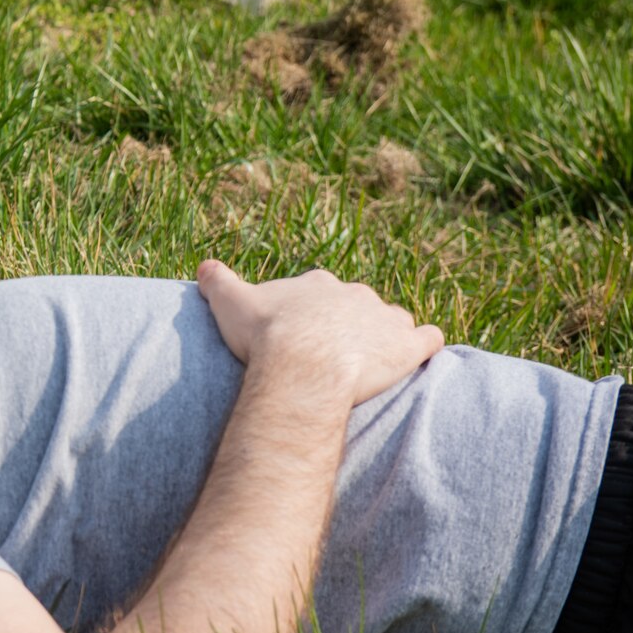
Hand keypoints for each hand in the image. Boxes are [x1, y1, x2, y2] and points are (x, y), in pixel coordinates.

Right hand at [196, 259, 444, 404]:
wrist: (302, 366)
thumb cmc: (266, 335)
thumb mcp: (229, 302)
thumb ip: (217, 280)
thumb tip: (204, 266)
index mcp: (318, 283)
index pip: (321, 291)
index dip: (312, 311)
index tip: (302, 331)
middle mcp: (356, 294)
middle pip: (358, 304)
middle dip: (351, 323)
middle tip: (333, 352)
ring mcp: (385, 319)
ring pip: (394, 319)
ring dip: (388, 333)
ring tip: (374, 358)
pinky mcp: (407, 346)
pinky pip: (429, 338)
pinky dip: (427, 344)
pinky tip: (422, 353)